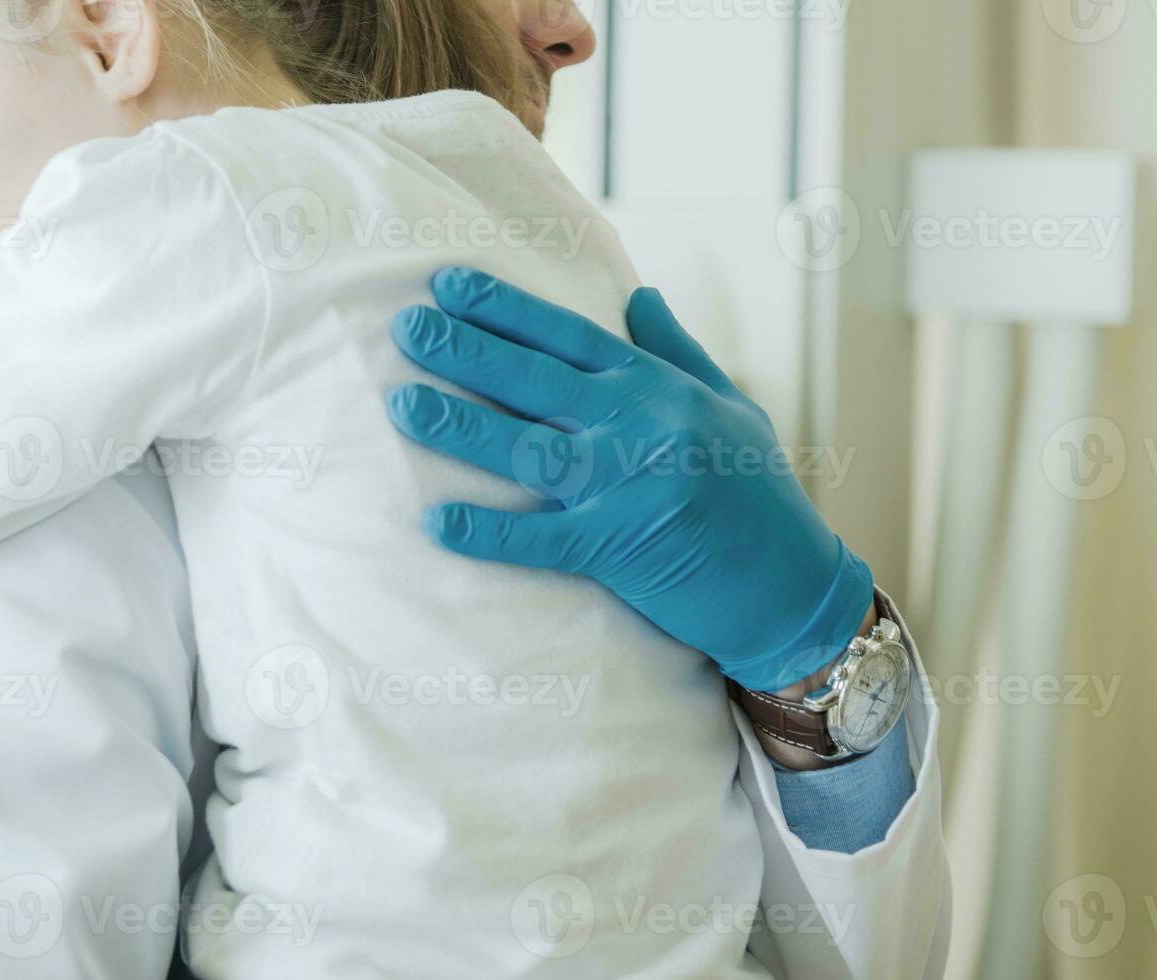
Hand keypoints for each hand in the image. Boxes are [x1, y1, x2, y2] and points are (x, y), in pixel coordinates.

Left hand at [385, 268, 873, 691]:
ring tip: (400, 404)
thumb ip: (677, 352)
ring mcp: (627, 486)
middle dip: (464, 350)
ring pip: (525, 448)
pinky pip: (539, 539)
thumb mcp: (732, 408)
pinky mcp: (618, 549)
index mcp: (659, 388)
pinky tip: (437, 521)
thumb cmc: (760, 497)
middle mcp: (639, 426)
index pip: (569, 335)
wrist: (793, 589)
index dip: (505, 308)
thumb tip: (639, 294)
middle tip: (404, 326)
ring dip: (458, 426)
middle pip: (534, 380)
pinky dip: (488, 532)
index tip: (449, 283)